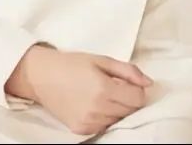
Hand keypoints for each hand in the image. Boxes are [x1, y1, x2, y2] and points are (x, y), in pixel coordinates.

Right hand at [5, 45, 152, 135]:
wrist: (42, 77)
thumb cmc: (73, 64)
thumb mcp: (103, 60)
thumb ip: (129, 71)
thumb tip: (149, 83)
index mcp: (104, 89)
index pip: (137, 99)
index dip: (139, 90)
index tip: (131, 83)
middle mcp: (96, 109)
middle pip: (130, 111)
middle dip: (130, 99)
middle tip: (118, 86)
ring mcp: (87, 122)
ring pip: (118, 120)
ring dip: (118, 109)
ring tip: (106, 94)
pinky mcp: (80, 130)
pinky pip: (104, 127)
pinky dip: (106, 117)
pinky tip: (97, 104)